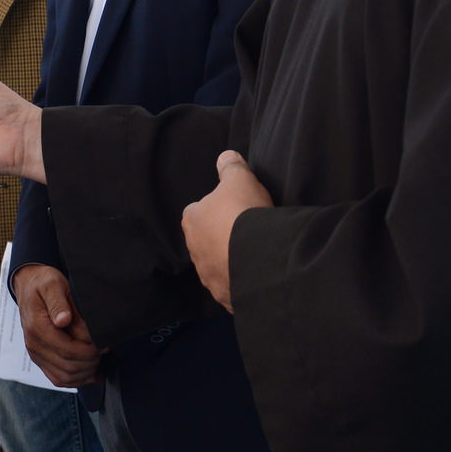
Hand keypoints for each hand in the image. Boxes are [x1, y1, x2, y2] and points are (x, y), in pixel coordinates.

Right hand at [14, 263, 101, 385]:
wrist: (29, 287)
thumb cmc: (43, 284)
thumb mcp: (52, 284)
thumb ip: (58, 302)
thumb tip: (63, 320)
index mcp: (37, 327)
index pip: (67, 350)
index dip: (89, 352)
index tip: (104, 344)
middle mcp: (34, 344)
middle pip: (68, 367)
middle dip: (91, 362)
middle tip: (104, 350)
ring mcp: (36, 353)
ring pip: (64, 377)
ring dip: (85, 373)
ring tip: (98, 359)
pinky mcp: (40, 359)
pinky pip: (58, 378)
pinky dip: (76, 379)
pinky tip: (90, 372)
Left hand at [181, 150, 273, 311]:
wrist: (259, 258)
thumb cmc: (244, 214)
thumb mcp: (241, 179)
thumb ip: (232, 167)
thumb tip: (226, 156)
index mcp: (192, 220)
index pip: (200, 211)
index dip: (218, 209)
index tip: (236, 211)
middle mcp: (194, 249)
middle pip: (208, 240)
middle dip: (223, 238)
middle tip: (248, 233)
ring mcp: (207, 275)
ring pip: (218, 265)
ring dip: (231, 261)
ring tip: (255, 255)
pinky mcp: (223, 295)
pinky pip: (232, 287)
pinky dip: (241, 282)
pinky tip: (257, 275)